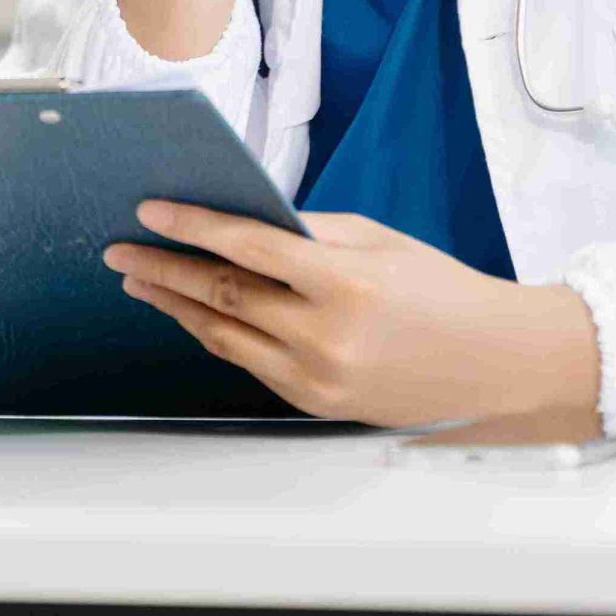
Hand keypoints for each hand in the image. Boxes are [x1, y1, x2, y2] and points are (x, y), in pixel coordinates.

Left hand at [103, 201, 600, 427]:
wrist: (493, 362)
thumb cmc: (442, 291)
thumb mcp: (379, 241)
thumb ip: (309, 233)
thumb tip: (242, 221)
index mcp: (346, 281)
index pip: (248, 247)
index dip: (192, 226)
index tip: (151, 212)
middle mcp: (326, 335)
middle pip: (223, 294)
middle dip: (164, 269)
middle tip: (123, 250)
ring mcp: (317, 377)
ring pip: (224, 335)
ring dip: (176, 305)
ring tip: (141, 281)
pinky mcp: (314, 404)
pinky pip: (249, 363)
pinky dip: (215, 334)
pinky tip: (191, 313)